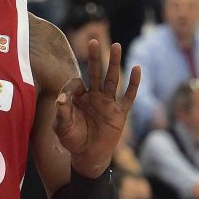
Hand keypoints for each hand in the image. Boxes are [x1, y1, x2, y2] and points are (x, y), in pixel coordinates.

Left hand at [54, 40, 140, 177]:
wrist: (88, 157)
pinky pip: (128, 96)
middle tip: (93, 41)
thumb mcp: (62, 127)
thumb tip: (61, 99)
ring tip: (116, 45)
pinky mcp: (119, 113)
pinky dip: (133, 83)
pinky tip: (137, 68)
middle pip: (95, 72)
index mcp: (79, 97)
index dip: (71, 88)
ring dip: (113, 62)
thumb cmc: (73, 140)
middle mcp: (94, 96)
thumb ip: (61, 112)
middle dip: (94, 57)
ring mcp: (108, 103)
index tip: (65, 100)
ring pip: (112, 79)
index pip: (76, 83)